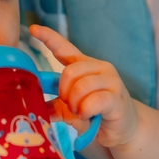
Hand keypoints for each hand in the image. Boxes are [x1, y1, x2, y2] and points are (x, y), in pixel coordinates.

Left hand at [30, 24, 138, 148]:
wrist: (125, 129)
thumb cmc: (96, 115)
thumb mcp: (71, 109)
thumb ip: (55, 105)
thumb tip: (33, 105)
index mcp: (84, 66)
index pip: (64, 48)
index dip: (48, 38)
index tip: (33, 29)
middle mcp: (99, 68)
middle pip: (69, 72)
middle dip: (64, 92)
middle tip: (70, 106)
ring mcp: (111, 81)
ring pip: (81, 86)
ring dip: (75, 104)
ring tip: (80, 112)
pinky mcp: (117, 97)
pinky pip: (93, 101)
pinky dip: (85, 111)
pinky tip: (88, 115)